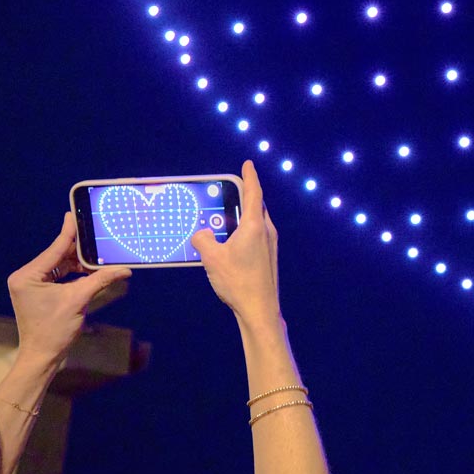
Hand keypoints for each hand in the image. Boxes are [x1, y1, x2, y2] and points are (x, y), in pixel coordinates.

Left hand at [7, 212, 130, 365]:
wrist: (42, 357)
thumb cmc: (55, 331)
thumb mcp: (78, 300)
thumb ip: (100, 280)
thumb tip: (124, 269)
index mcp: (27, 275)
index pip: (53, 249)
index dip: (68, 233)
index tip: (74, 215)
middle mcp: (25, 277)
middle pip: (55, 256)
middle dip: (76, 250)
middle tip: (94, 234)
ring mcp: (29, 285)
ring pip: (57, 266)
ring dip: (76, 263)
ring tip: (96, 254)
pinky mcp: (36, 293)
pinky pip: (56, 276)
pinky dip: (71, 274)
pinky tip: (88, 270)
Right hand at [194, 161, 280, 328]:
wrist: (260, 309)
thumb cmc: (238, 282)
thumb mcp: (211, 258)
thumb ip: (202, 239)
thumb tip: (202, 234)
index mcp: (255, 225)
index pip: (254, 192)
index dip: (250, 176)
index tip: (248, 164)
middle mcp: (267, 232)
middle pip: (257, 206)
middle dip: (245, 197)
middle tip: (231, 192)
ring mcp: (270, 245)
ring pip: (257, 223)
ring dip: (243, 217)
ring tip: (226, 220)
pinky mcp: (269, 258)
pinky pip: (257, 236)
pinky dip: (245, 232)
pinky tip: (232, 244)